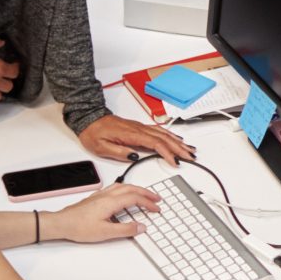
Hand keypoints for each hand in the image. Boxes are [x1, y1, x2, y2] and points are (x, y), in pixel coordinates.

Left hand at [46, 181, 161, 242]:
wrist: (61, 223)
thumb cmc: (79, 227)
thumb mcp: (105, 232)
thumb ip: (125, 230)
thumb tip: (141, 227)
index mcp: (111, 202)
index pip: (135, 198)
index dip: (148, 202)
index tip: (156, 208)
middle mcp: (106, 195)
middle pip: (131, 189)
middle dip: (146, 193)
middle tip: (156, 198)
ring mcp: (100, 195)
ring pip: (123, 186)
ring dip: (136, 189)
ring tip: (144, 194)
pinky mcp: (95, 198)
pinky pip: (115, 188)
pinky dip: (125, 189)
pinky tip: (123, 193)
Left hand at [77, 114, 193, 165]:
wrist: (89, 118)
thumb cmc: (94, 132)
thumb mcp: (101, 146)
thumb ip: (119, 152)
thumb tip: (135, 156)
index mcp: (131, 134)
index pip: (154, 143)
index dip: (167, 153)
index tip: (175, 161)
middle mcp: (138, 129)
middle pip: (164, 138)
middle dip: (179, 148)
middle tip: (191, 156)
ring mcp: (140, 127)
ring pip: (163, 134)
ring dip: (178, 142)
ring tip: (189, 149)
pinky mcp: (139, 128)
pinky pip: (159, 131)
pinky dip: (170, 135)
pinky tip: (176, 139)